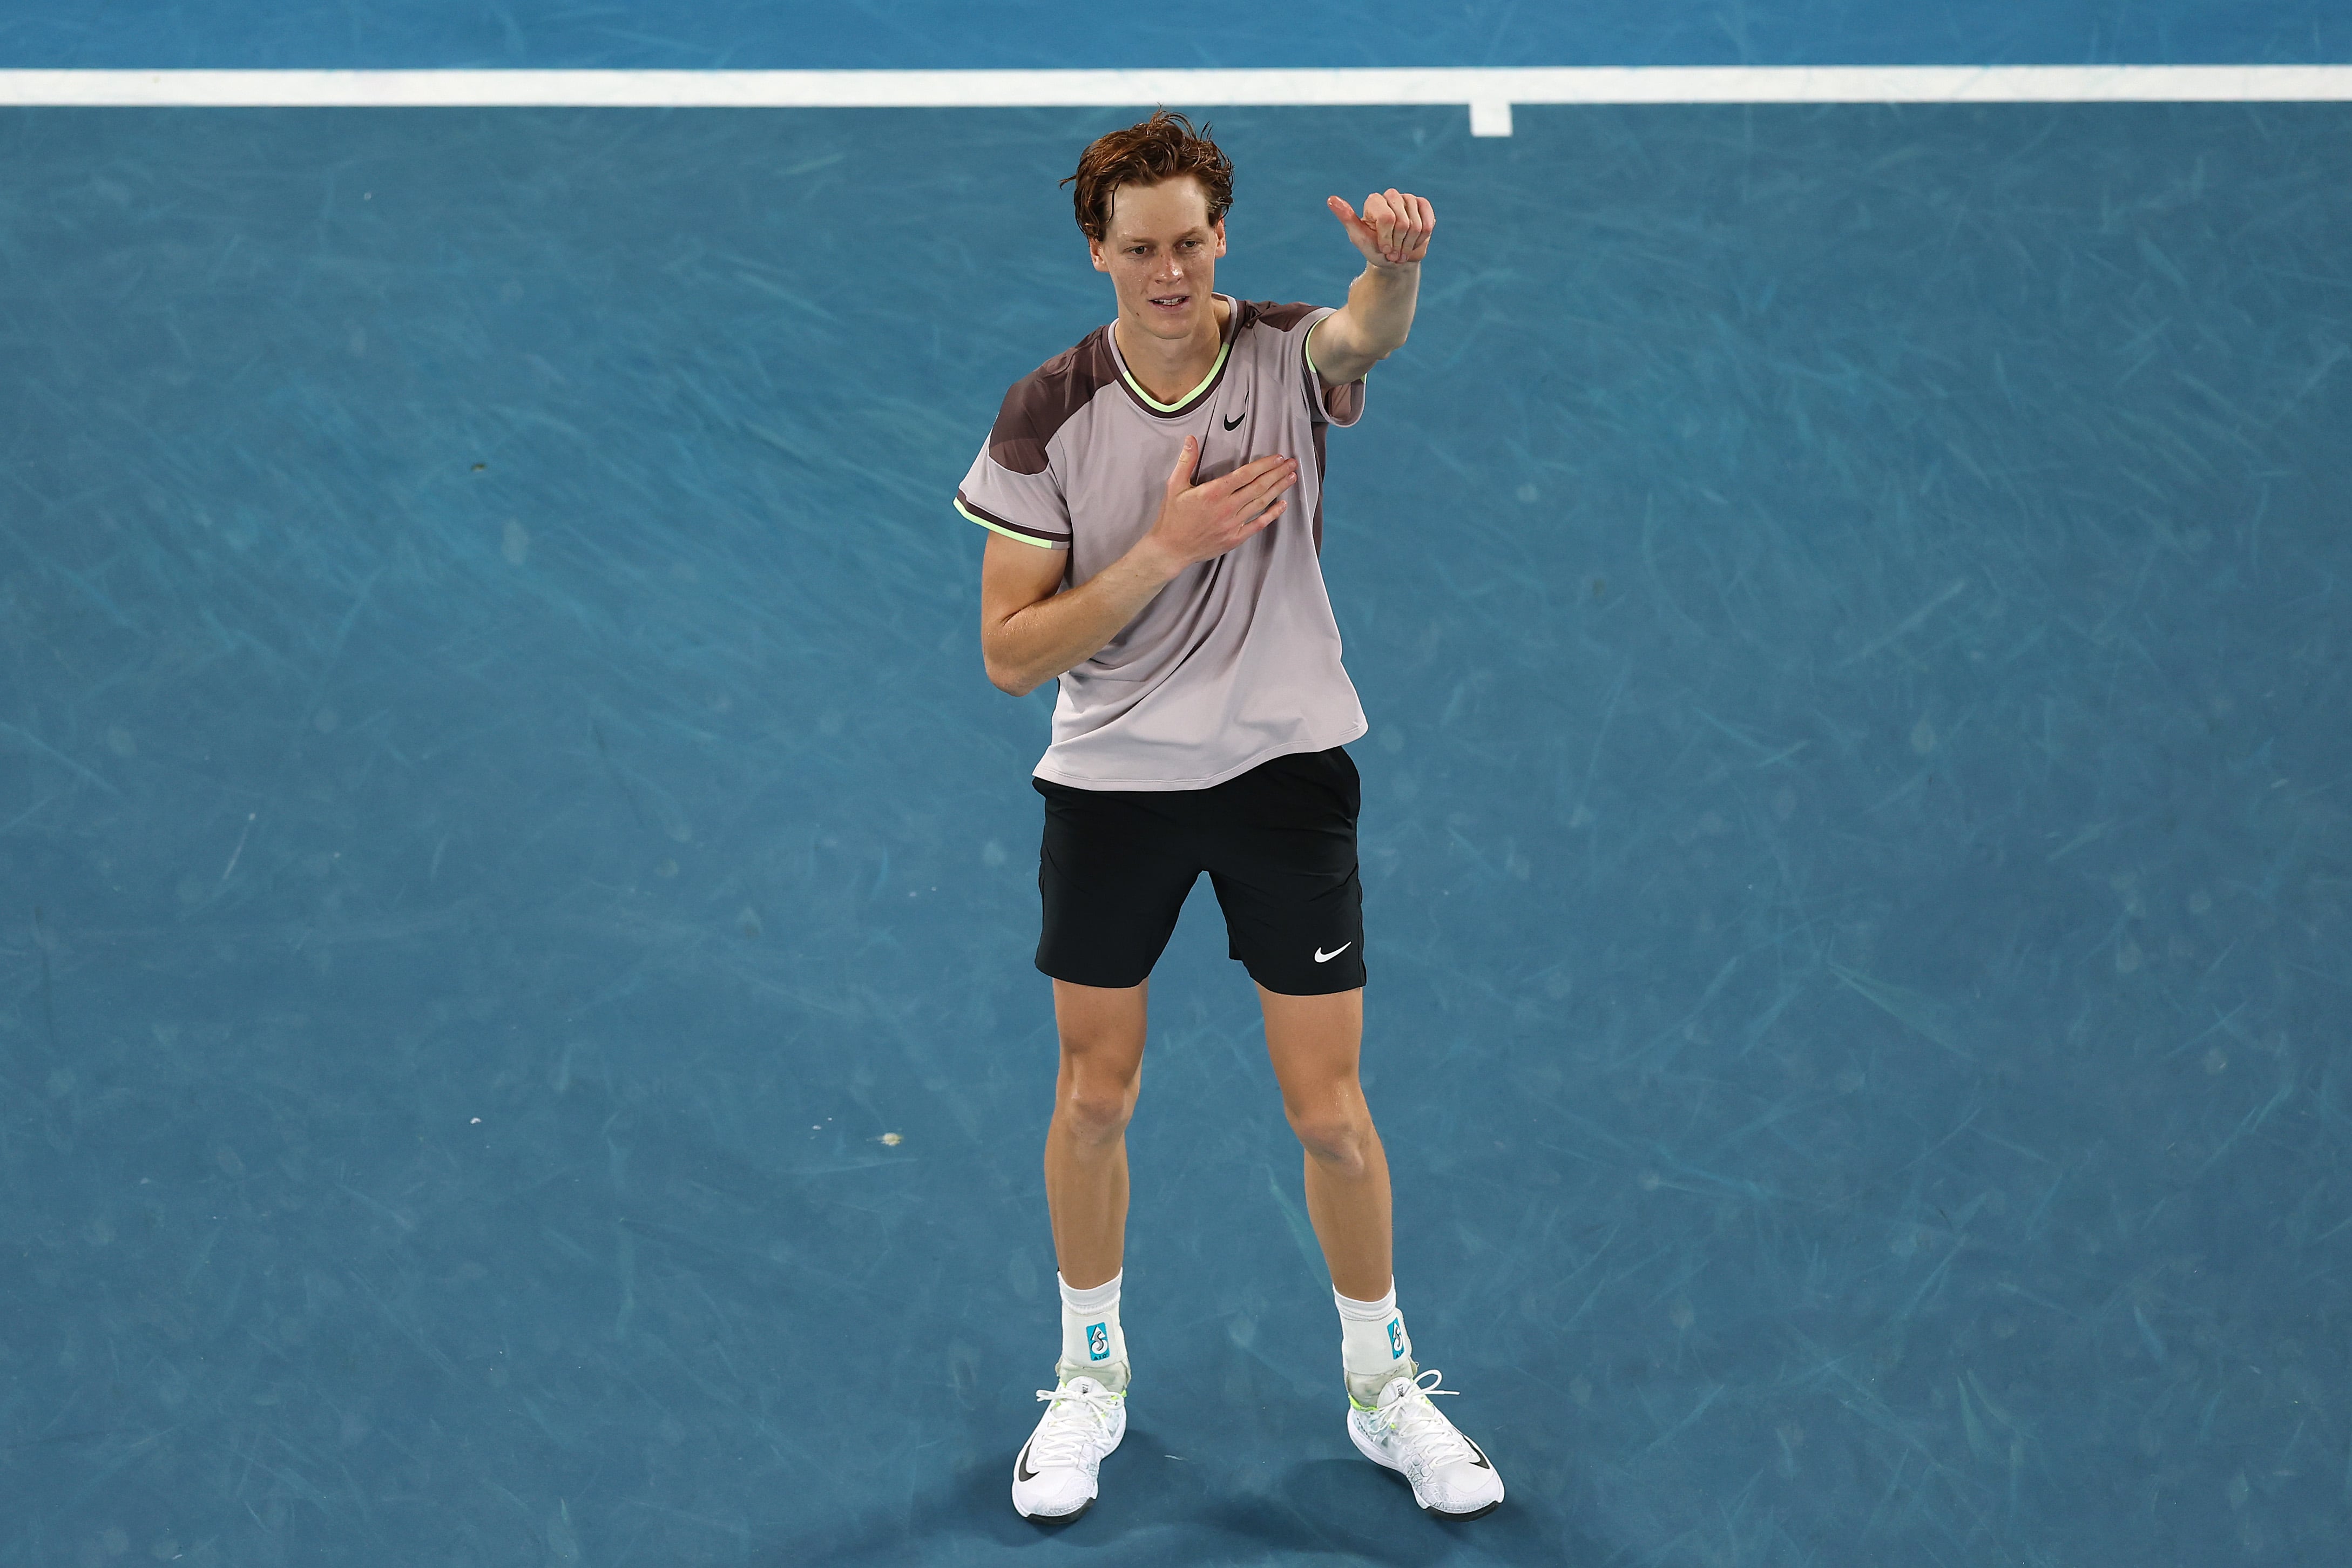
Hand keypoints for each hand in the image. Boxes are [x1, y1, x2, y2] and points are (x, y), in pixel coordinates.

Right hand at [1142, 437, 1295, 570]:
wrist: (1170, 549)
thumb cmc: (1172, 517)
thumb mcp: (1174, 486)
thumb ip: (1186, 461)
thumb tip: (1192, 439)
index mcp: (1213, 492)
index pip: (1246, 474)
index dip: (1264, 465)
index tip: (1278, 458)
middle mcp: (1227, 507)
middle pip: (1259, 487)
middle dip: (1277, 473)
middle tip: (1292, 463)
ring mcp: (1232, 524)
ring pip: (1261, 503)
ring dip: (1278, 489)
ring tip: (1291, 478)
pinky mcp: (1235, 538)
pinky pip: (1258, 524)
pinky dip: (1272, 514)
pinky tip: (1282, 504)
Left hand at [1326, 189, 1435, 267]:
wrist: (1394, 260)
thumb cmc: (1374, 249)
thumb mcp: (1359, 237)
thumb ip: (1346, 218)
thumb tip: (1331, 199)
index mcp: (1373, 201)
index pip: (1387, 219)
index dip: (1387, 239)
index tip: (1383, 249)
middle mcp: (1390, 195)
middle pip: (1402, 223)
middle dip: (1398, 243)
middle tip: (1393, 251)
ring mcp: (1408, 198)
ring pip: (1416, 225)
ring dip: (1409, 244)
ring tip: (1402, 247)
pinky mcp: (1423, 205)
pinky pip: (1428, 223)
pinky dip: (1422, 238)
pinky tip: (1414, 240)